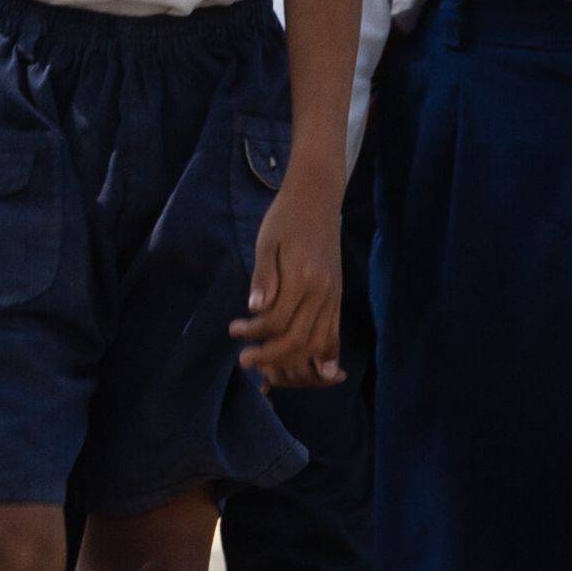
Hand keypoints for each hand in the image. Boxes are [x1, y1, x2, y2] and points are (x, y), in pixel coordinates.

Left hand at [234, 167, 346, 386]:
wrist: (317, 200)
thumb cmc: (284, 219)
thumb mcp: (266, 243)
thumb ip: (264, 277)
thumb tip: (255, 309)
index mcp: (304, 277)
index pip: (277, 319)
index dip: (254, 332)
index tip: (233, 331)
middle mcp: (324, 292)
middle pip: (298, 338)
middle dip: (270, 354)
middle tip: (244, 360)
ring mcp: (334, 296)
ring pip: (318, 341)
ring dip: (295, 359)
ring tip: (271, 368)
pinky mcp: (338, 297)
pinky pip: (335, 332)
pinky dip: (327, 353)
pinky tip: (320, 370)